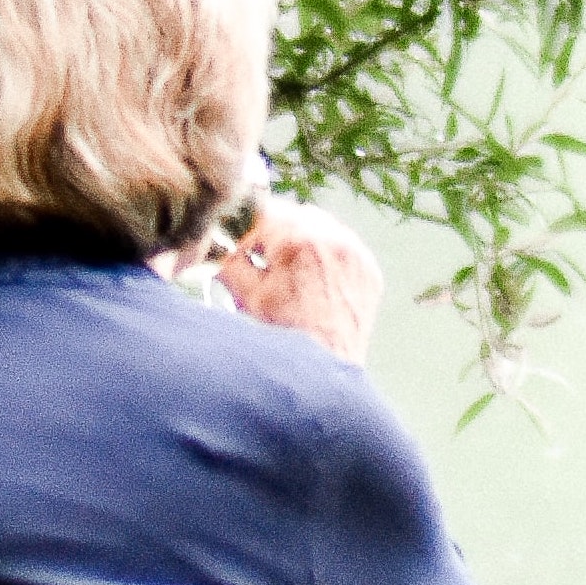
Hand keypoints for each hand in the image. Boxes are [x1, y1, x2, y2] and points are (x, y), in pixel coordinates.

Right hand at [197, 197, 381, 362]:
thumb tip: (216, 241)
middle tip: (260, 260)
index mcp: (297, 239)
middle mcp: (333, 238)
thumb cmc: (284, 340)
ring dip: (301, 240)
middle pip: (292, 214)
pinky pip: (343, 247)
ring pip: (320, 227)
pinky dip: (326, 257)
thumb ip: (228, 259)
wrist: (324, 375)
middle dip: (273, 233)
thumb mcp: (246, 296)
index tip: (235, 241)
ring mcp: (356, 254)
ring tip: (287, 272)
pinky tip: (312, 282)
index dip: (243, 226)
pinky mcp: (369, 270)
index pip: (262, 209)